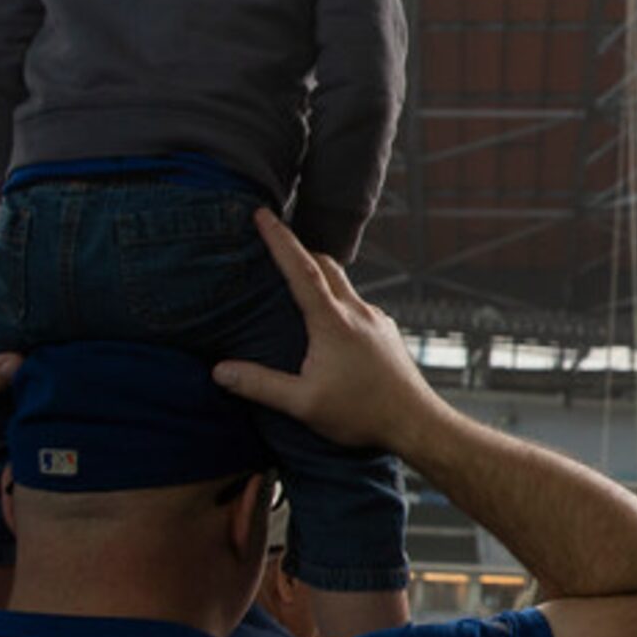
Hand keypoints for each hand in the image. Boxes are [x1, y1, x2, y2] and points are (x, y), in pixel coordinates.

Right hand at [213, 210, 448, 454]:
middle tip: (275, 242)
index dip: (280, 239)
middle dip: (299, 249)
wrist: (416, 423)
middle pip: (326, 266)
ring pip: (344, 285)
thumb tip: (220, 370)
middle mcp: (359, 312)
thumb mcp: (304, 404)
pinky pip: (358, 305)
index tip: (263, 214)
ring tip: (295, 284)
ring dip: (320, 276)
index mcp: (334, 322)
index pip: (302, 269)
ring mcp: (377, 320)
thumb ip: (260, 385)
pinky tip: (328, 322)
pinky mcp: (387, 333)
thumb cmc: (362, 414)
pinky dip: (337, 300)